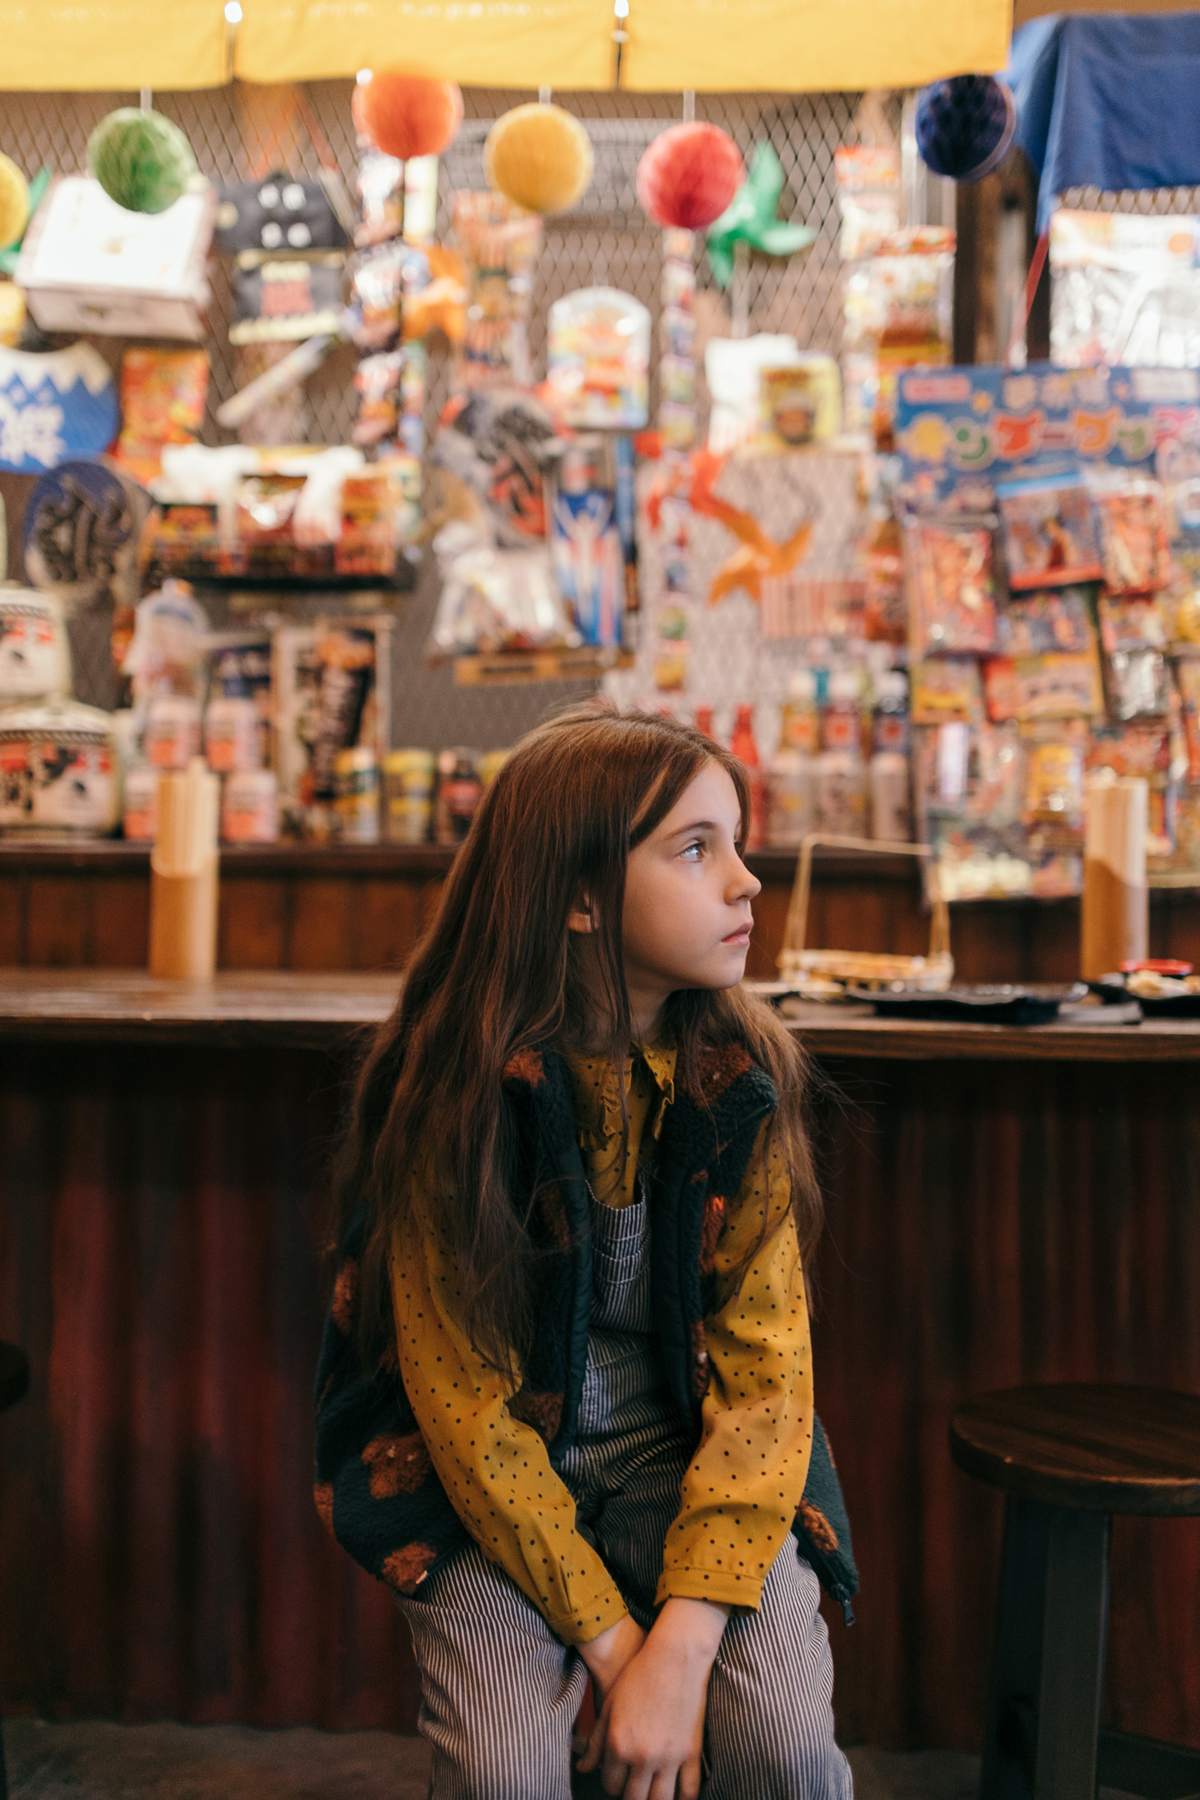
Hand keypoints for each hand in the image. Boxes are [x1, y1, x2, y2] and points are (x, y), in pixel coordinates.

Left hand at [577, 1598, 727, 1799]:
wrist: (675, 1657)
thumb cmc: (638, 1677)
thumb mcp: (610, 1706)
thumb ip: (595, 1741)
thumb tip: (583, 1767)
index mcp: (619, 1745)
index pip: (610, 1785)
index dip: (611, 1783)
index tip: (617, 1776)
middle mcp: (643, 1756)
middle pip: (633, 1799)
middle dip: (630, 1795)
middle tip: (633, 1785)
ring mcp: (670, 1757)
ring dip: (653, 1799)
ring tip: (652, 1789)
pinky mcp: (692, 1753)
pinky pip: (690, 1790)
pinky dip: (683, 1798)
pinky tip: (676, 1793)